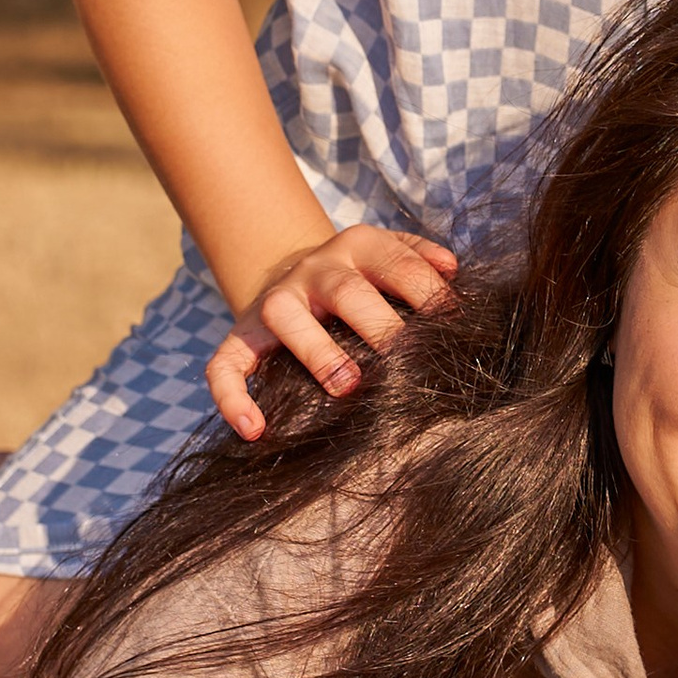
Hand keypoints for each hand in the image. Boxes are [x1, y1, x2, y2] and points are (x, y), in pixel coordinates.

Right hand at [207, 226, 456, 437]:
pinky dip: (233, 397)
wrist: (291, 271)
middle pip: (345, 291)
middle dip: (377, 323)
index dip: (426, 290)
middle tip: (404, 357)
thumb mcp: (388, 253)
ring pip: (284, 316)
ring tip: (347, 385)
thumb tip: (452, 270)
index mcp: (357, 247)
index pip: (396, 262)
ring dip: (316, 350)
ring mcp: (275, 300)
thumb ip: (420, 257)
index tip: (451, 321)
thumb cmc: (359, 277)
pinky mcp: (241, 335)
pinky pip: (224, 364)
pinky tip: (254, 429)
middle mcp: (314, 270)